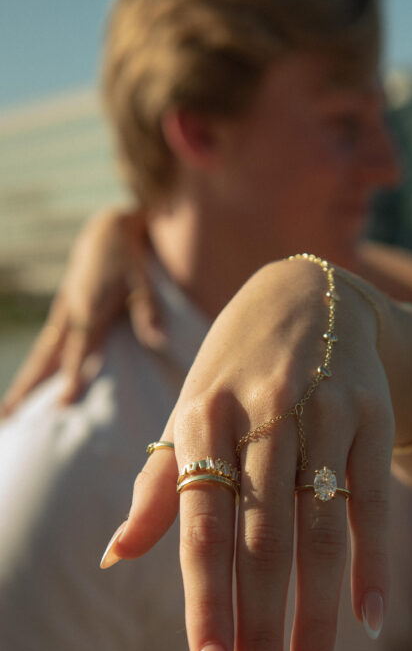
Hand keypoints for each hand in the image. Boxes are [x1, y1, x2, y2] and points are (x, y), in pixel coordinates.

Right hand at [0, 207, 164, 414]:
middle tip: (8, 418)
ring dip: (24, 384)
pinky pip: (45, 348)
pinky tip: (27, 391)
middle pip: (45, 359)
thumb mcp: (143, 282)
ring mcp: (62, 315)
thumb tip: (158, 340)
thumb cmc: (129, 259)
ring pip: (40, 356)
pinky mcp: (61, 315)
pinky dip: (35, 370)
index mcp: (89, 309)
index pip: (79, 350)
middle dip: (27, 389)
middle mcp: (69, 315)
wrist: (105, 232)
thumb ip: (148, 311)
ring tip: (7, 414)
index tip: (63, 404)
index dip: (73, 377)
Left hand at [102, 257, 393, 650]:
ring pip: (321, 535)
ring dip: (316, 621)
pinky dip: (373, 564)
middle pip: (264, 547)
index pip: (202, 531)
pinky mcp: (370, 418)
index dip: (206, 607)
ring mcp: (323, 416)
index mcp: (203, 419)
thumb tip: (115, 557)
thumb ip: (159, 486)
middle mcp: (263, 419)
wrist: (310, 296)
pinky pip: (375, 501)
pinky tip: (368, 623)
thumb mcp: (188, 412)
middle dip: (262, 636)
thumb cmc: (235, 371)